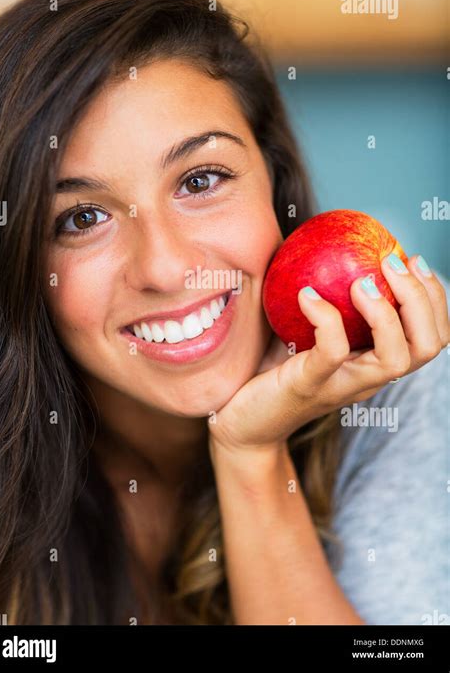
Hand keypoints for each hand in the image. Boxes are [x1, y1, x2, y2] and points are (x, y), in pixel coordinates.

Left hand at [209, 254, 448, 451]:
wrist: (241, 425)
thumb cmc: (271, 373)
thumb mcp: (305, 335)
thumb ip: (324, 303)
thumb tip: (324, 247)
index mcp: (372, 365)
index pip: (429, 338)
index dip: (435, 299)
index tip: (414, 260)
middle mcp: (367, 378)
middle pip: (426, 347)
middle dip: (422, 300)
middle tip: (394, 262)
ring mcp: (341, 386)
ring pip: (394, 359)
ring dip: (385, 313)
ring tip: (361, 282)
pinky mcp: (309, 386)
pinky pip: (332, 353)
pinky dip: (325, 318)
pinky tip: (306, 294)